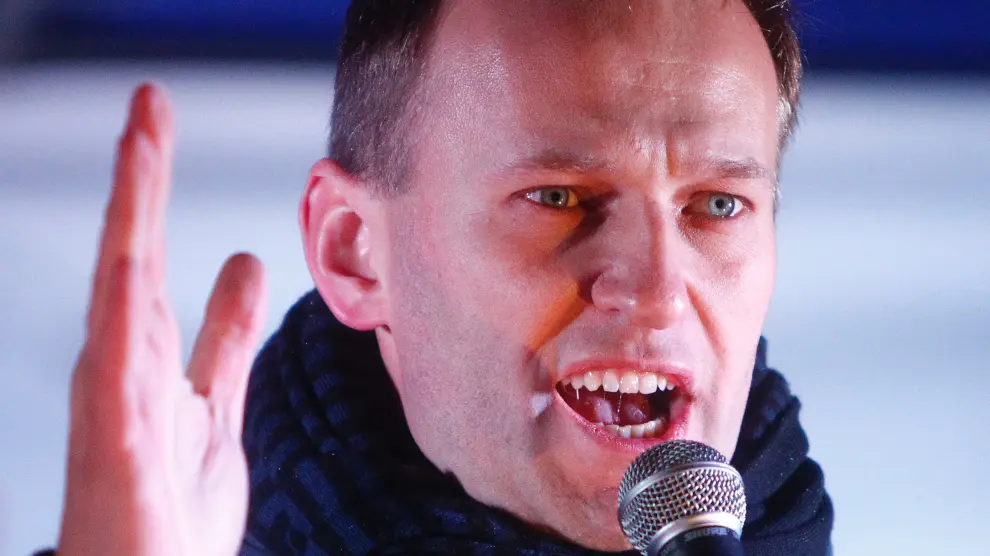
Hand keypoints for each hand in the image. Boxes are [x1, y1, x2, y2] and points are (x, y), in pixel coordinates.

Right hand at [56, 84, 266, 555]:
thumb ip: (224, 338)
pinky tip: (132, 255)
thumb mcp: (214, 405)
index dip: (152, 190)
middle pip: (132, 253)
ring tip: (139, 139)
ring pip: (121, 286)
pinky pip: (118, 364)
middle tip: (149, 103)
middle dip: (140, 177)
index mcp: (148, 355)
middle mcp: (123, 366)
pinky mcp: (115, 442)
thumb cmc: (170, 509)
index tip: (158, 124)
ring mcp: (114, 399)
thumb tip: (243, 263)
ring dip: (131, 211)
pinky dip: (122, 307)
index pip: (151, 256)